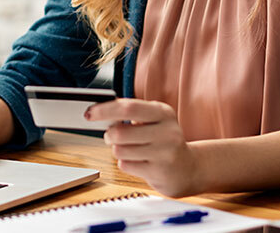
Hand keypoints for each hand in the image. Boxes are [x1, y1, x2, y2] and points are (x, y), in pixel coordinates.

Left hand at [86, 98, 200, 196]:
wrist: (189, 169)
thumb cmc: (163, 140)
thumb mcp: (155, 120)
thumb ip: (131, 113)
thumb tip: (99, 113)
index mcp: (163, 112)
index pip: (128, 107)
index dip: (105, 110)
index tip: (89, 113)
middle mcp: (167, 131)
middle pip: (120, 132)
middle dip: (109, 135)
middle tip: (110, 136)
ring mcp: (165, 153)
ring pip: (119, 150)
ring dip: (117, 150)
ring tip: (129, 149)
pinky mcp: (159, 172)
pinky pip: (125, 165)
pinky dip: (125, 163)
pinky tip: (139, 162)